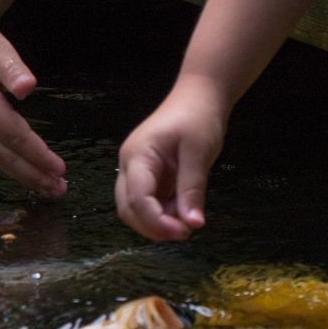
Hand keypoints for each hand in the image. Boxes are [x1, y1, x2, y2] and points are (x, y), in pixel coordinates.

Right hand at [0, 2, 66, 195]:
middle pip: (5, 156)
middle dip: (33, 175)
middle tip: (59, 190)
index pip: (16, 136)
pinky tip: (21, 171)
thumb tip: (29, 87)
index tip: (61, 170)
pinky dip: (6, 165)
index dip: (38, 155)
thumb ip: (13, 68)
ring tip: (46, 188)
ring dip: (21, 175)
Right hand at [115, 80, 225, 239]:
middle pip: (128, 209)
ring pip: (135, 209)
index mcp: (138, 156)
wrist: (199, 96)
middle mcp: (130, 166)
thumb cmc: (198, 118)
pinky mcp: (148, 175)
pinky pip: (148, 201)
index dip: (157, 222)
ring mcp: (136, 171)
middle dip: (153, 227)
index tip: (184, 232)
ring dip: (158, 222)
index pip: (137, 199)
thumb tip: (192, 224)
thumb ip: (192, 189)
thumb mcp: (198, 153)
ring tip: (187, 219)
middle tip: (186, 232)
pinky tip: (183, 210)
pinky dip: (163, 213)